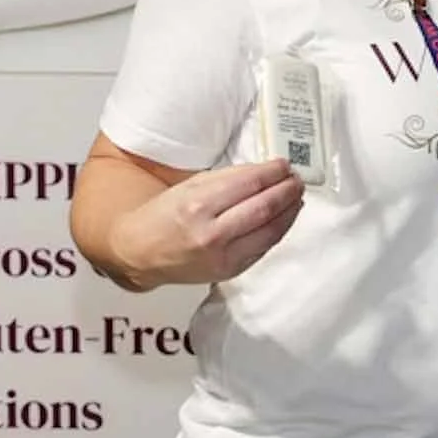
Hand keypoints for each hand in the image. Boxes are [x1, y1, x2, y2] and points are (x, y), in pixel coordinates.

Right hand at [113, 159, 304, 288]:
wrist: (141, 253)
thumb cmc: (164, 215)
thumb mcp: (190, 186)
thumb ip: (228, 179)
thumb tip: (266, 172)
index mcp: (198, 205)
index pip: (249, 184)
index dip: (272, 173)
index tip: (284, 165)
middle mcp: (211, 234)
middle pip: (264, 208)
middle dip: (287, 191)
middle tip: (297, 179)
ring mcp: (222, 257)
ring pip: (270, 231)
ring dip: (289, 211)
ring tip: (297, 196)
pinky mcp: (229, 272)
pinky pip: (262, 248)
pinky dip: (278, 231)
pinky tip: (285, 218)